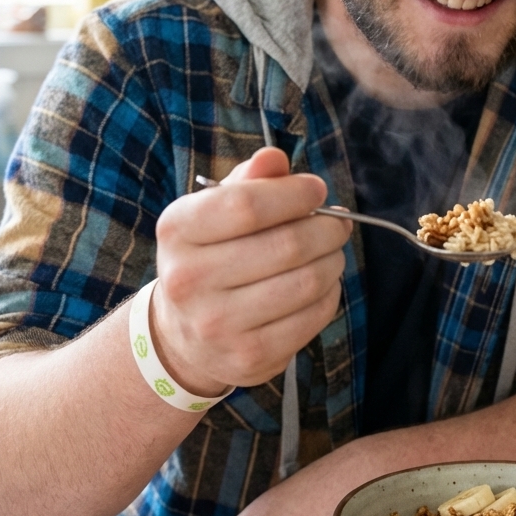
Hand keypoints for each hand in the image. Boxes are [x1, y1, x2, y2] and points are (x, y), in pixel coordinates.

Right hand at [152, 148, 351, 394]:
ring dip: (333, 260)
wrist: (183, 336)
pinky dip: (329, 294)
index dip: (295, 194)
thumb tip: (274, 158)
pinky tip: (321, 284)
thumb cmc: (211, 256)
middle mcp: (189, 280)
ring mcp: (217, 325)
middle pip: (286, 245)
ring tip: (331, 251)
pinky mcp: (249, 357)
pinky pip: (313, 317)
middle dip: (327, 227)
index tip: (317, 190)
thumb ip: (247, 181)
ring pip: (307, 282)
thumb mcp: (214, 211)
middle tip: (337, 222)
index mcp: (178, 231)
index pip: (247, 205)